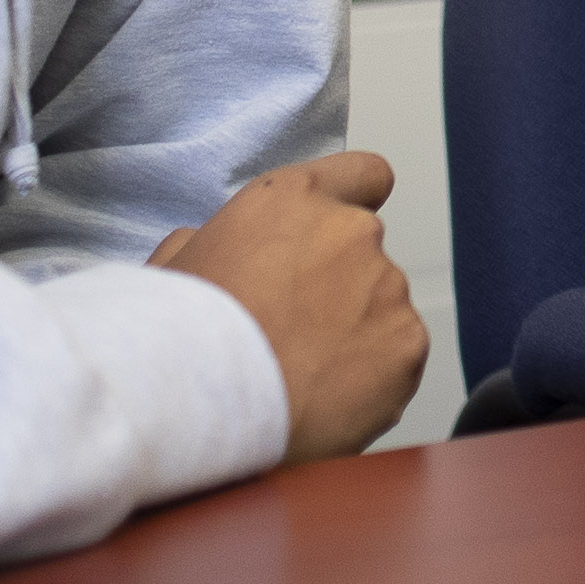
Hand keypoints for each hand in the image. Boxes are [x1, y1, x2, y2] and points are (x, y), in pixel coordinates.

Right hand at [153, 152, 428, 463]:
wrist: (205, 408)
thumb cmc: (181, 337)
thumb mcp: (176, 267)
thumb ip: (214, 241)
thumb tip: (222, 250)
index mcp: (294, 200)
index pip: (364, 175)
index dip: (354, 205)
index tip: (338, 239)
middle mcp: (352, 231)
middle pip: (364, 256)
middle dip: (339, 290)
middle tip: (295, 336)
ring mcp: (387, 287)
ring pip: (381, 312)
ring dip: (355, 338)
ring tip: (302, 378)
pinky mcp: (408, 343)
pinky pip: (398, 361)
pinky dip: (373, 382)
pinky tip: (326, 401)